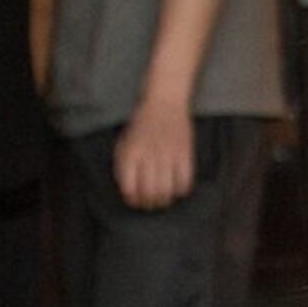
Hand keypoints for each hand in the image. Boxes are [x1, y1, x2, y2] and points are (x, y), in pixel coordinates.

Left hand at [116, 93, 196, 209]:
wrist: (164, 102)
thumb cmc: (142, 125)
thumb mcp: (124, 142)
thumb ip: (122, 166)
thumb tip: (127, 190)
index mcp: (131, 153)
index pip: (129, 188)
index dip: (131, 199)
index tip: (134, 201)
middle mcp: (149, 156)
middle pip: (149, 193)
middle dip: (148, 204)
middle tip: (150, 204)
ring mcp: (168, 155)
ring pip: (166, 191)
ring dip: (164, 201)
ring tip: (163, 200)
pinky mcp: (185, 154)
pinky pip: (184, 182)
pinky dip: (181, 191)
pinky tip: (177, 188)